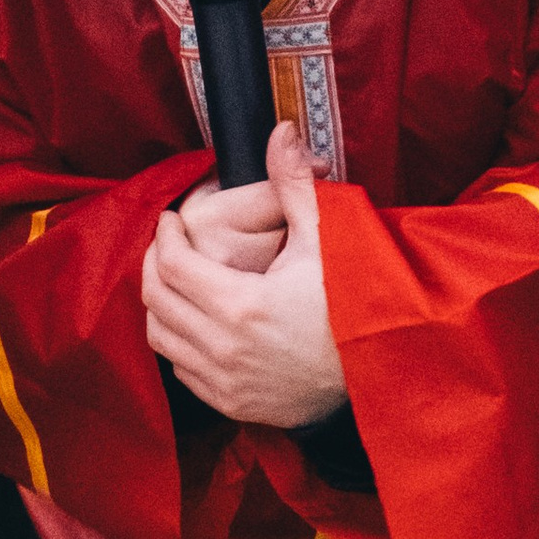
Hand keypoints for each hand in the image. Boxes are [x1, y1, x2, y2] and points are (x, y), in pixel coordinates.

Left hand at [142, 123, 345, 427]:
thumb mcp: (328, 239)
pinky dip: (179, 341)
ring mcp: (226, 383)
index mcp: (242, 306)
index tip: (172, 219)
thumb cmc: (356, 304)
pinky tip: (198, 319)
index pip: (172, 266)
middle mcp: (225, 349)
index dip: (165, 235)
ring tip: (178, 278)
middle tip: (169, 243)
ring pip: (161, 338)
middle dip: (155, 264)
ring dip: (162, 304)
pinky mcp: (234, 405)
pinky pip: (182, 370)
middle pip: (157, 301)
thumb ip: (294, 184)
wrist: (383, 374)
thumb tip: (279, 132)